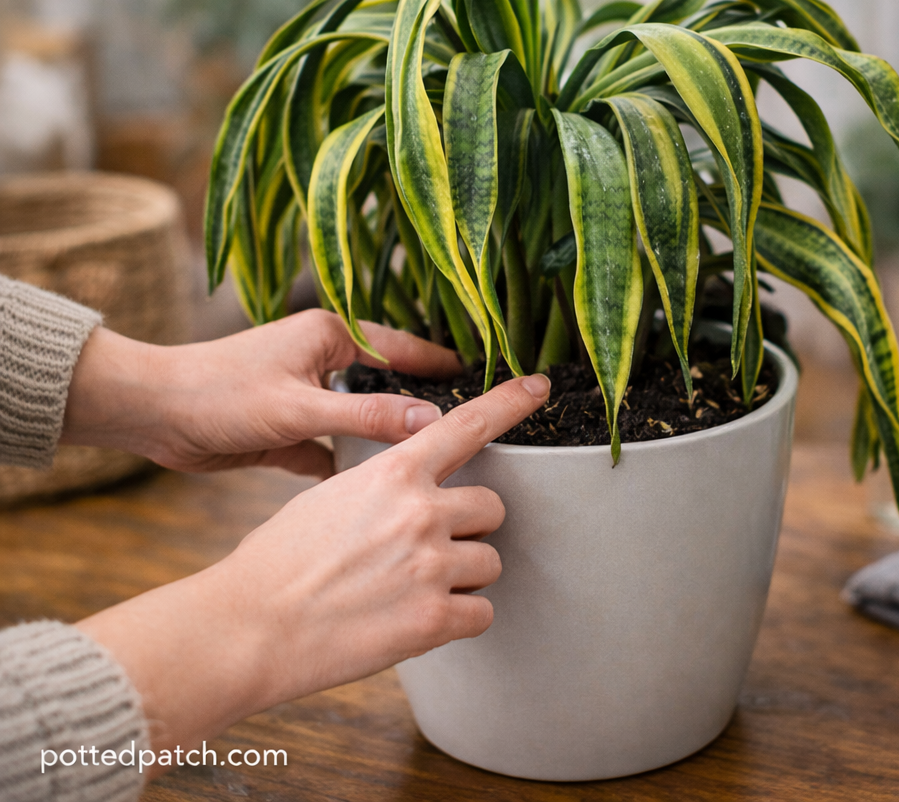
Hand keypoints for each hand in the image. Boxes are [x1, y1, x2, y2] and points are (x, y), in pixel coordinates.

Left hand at [61, 310, 461, 477]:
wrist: (152, 414)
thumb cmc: (219, 394)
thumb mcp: (299, 408)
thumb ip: (366, 416)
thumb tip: (432, 423)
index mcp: (329, 335)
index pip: (402, 347)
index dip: (442, 362)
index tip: (483, 375)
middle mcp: (321, 360)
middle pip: (386, 382)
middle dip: (420, 402)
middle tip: (466, 426)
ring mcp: (305, 393)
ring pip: (360, 415)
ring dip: (383, 435)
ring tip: (429, 460)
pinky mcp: (289, 428)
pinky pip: (332, 444)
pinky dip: (348, 461)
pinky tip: (372, 487)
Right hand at [77, 372, 550, 766]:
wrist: (248, 625)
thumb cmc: (278, 560)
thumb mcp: (333, 497)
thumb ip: (387, 488)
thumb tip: (416, 495)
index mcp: (394, 472)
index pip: (466, 426)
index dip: (508, 403)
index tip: (538, 387)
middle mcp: (421, 511)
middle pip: (491, 508)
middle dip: (470, 528)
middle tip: (428, 549)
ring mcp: (430, 565)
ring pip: (490, 563)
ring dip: (464, 577)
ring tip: (412, 590)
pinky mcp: (432, 620)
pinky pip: (482, 614)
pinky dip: (459, 620)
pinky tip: (417, 620)